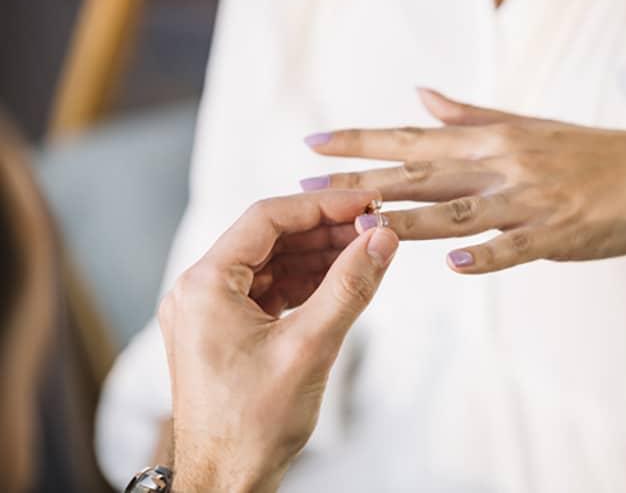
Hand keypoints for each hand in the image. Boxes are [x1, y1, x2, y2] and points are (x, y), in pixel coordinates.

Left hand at [158, 190, 398, 492]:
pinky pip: (267, 289)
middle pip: (269, 238)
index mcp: (205, 284)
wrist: (225, 480)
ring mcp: (209, 310)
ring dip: (316, 255)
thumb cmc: (253, 425)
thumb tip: (382, 240)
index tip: (365, 203)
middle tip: (371, 227)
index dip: (321, 205)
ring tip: (363, 250)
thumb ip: (349, 286)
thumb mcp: (310, 347)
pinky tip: (338, 280)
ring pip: (271, 263)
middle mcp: (199, 289)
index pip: (267, 219)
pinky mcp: (223, 329)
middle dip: (323, 230)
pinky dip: (303, 282)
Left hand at [301, 89, 625, 272]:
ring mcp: (530, 198)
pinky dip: (487, 254)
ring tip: (362, 226)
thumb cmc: (589, 153)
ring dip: (408, 219)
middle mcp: (502, 163)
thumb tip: (419, 96)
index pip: (413, 137)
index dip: (361, 141)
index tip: (315, 145)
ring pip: (459, 210)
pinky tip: (455, 263)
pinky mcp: (560, 231)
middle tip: (309, 187)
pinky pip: (516, 245)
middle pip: (421, 172)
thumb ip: (469, 115)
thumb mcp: (526, 127)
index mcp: (491, 139)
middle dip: (362, 181)